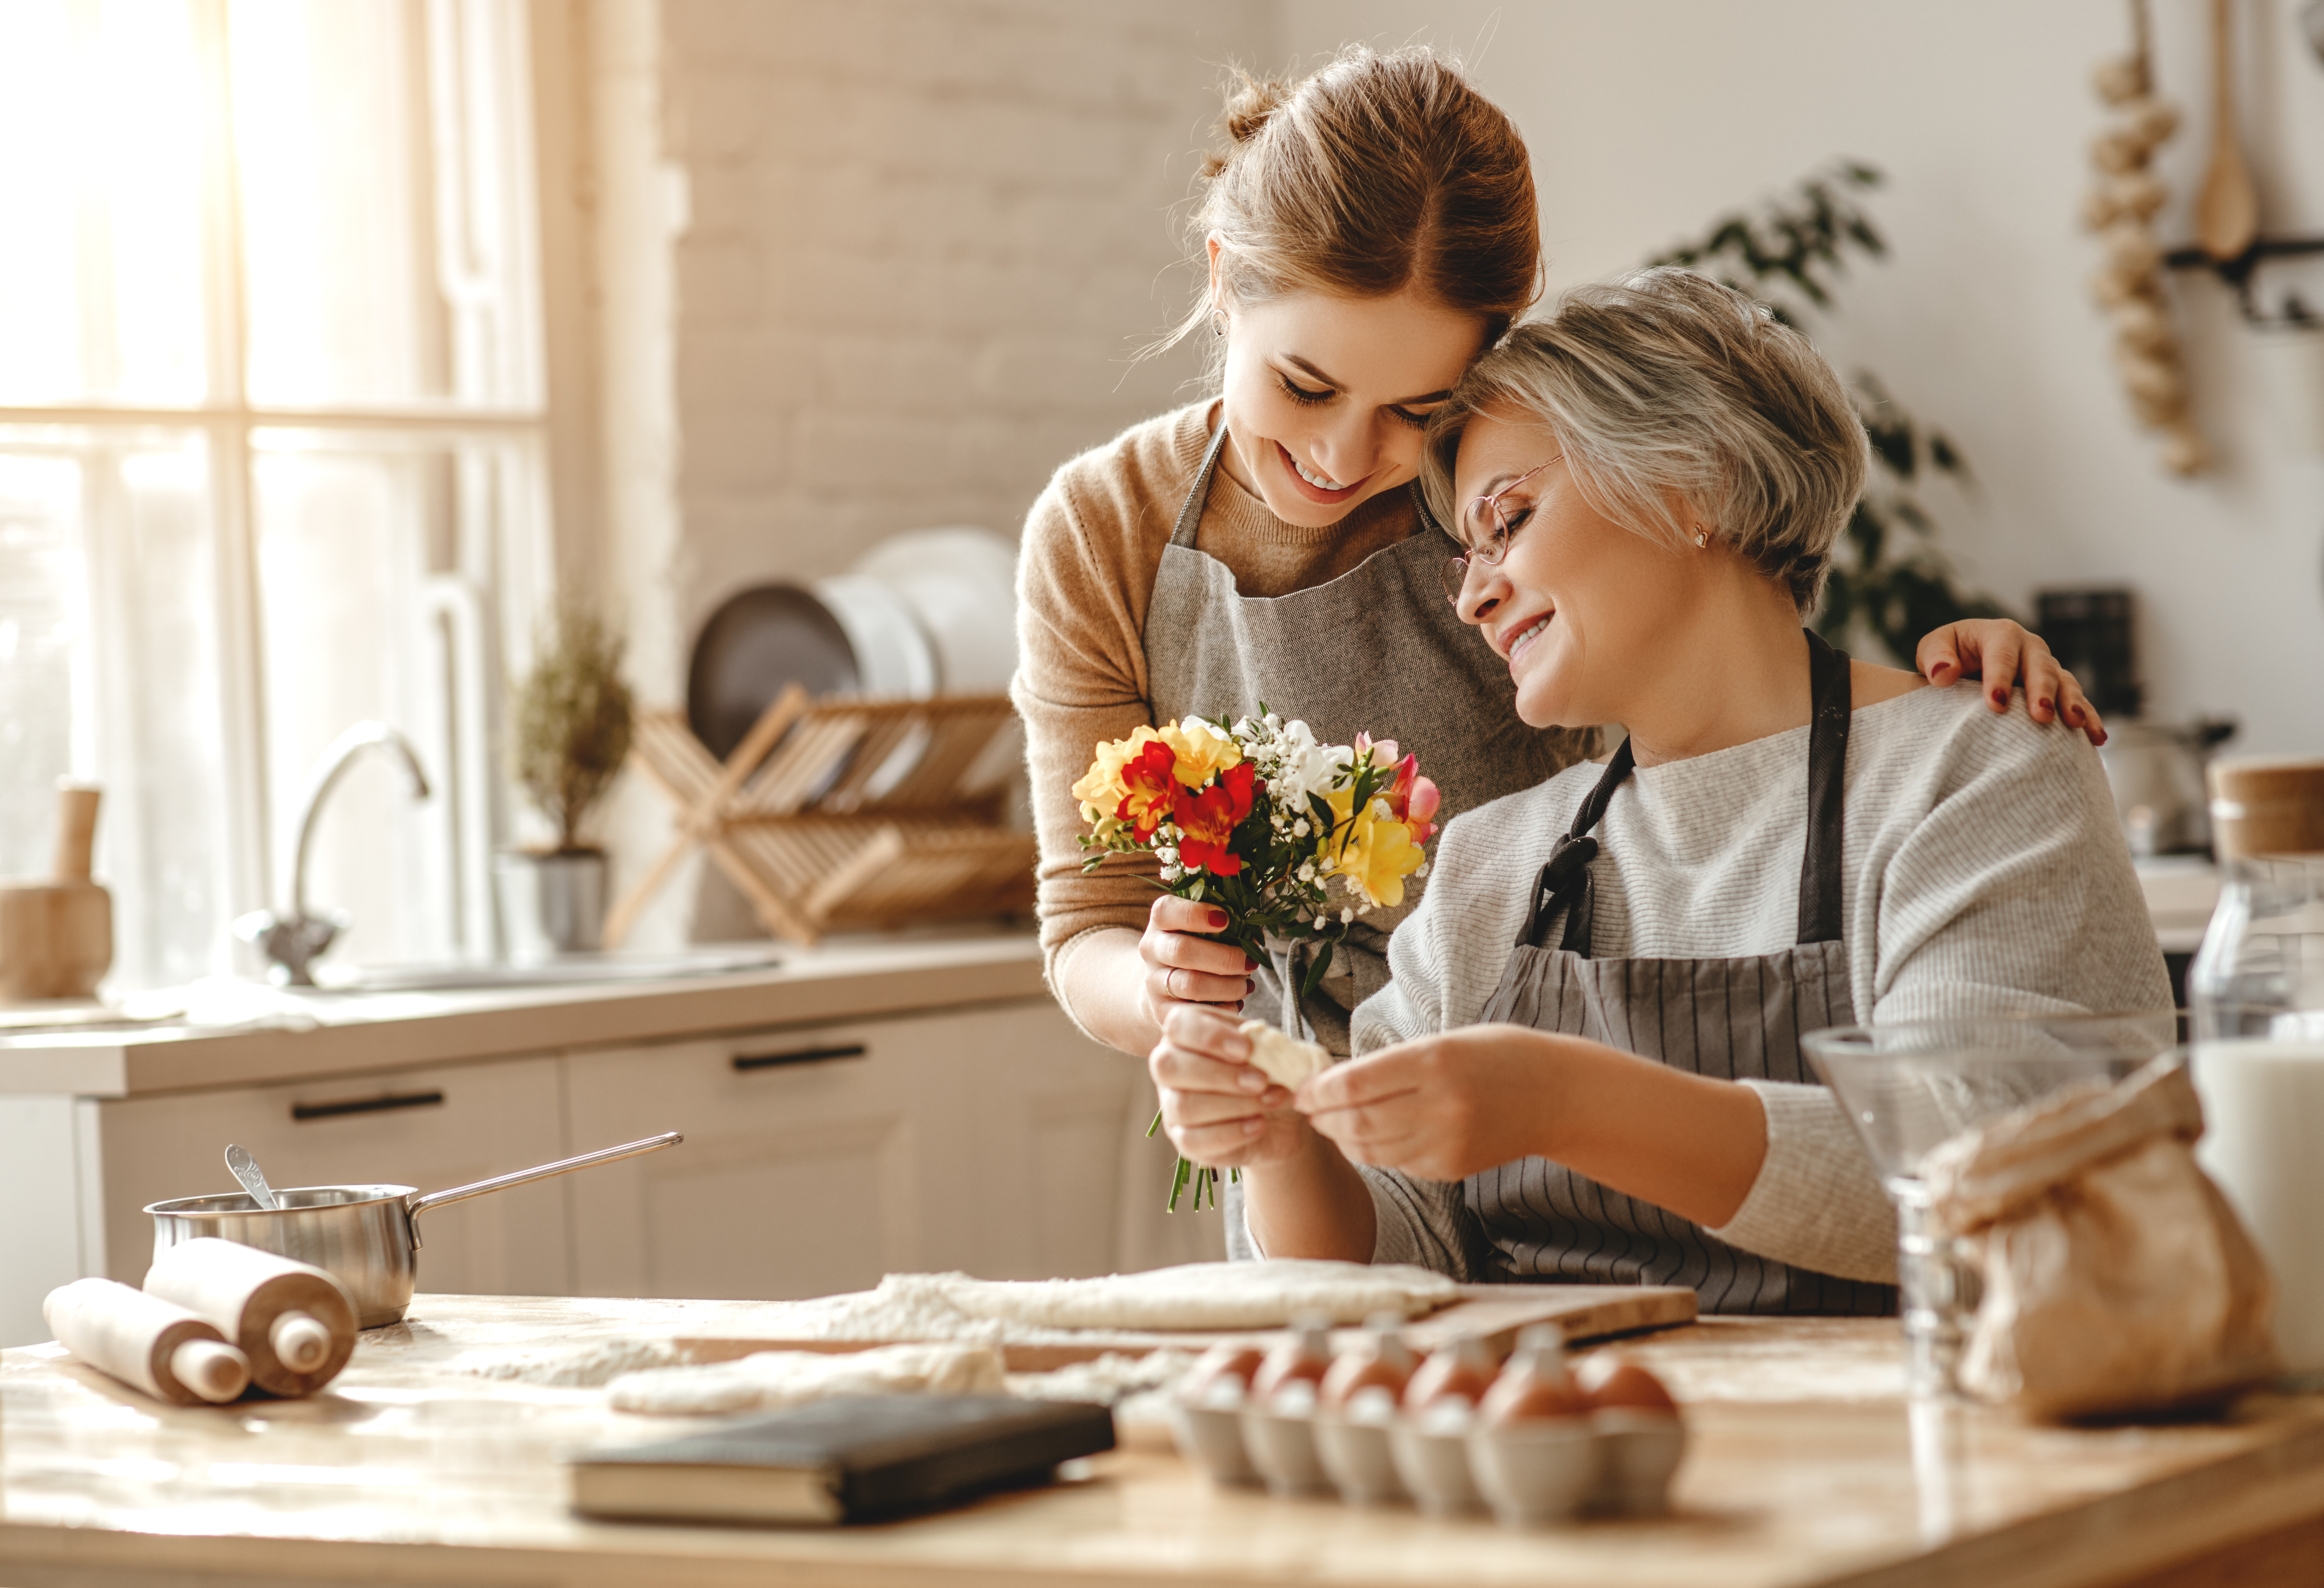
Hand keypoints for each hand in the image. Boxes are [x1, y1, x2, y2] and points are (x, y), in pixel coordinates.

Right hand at [1137, 895, 1254, 1028]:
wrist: (1163, 983)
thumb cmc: (1195, 945)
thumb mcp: (1200, 927)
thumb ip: (1223, 922)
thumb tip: (1254, 931)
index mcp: (1160, 921)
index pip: (1167, 911)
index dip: (1195, 913)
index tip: (1225, 919)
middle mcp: (1152, 950)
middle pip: (1182, 951)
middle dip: (1224, 958)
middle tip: (1250, 962)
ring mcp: (1154, 982)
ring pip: (1191, 984)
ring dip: (1228, 986)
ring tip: (1246, 985)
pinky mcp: (1162, 1010)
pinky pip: (1195, 1012)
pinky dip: (1223, 1008)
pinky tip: (1235, 1002)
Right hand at [1149, 1005, 1308, 1168]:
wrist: (1282, 1115)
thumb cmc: (1270, 1071)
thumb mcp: (1271, 1049)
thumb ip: (1260, 1040)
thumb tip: (1256, 1041)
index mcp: (1186, 1034)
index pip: (1177, 1026)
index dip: (1209, 1036)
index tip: (1247, 1048)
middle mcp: (1170, 1068)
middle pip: (1168, 1067)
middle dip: (1219, 1074)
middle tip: (1261, 1080)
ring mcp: (1172, 1106)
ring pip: (1183, 1106)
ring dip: (1233, 1105)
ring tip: (1270, 1101)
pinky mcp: (1183, 1139)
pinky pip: (1193, 1140)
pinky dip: (1232, 1133)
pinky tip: (1259, 1125)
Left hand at [1293, 1024, 1551, 1182]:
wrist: (1557, 1095)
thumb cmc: (1497, 1056)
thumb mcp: (1444, 1042)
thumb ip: (1391, 1064)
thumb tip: (1334, 1082)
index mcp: (1433, 1063)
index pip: (1353, 1085)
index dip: (1317, 1091)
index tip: (1301, 1088)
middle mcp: (1438, 1107)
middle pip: (1356, 1122)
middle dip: (1323, 1117)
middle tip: (1308, 1108)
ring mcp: (1446, 1143)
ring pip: (1371, 1150)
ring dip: (1343, 1137)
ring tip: (1332, 1122)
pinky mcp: (1452, 1168)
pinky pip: (1398, 1163)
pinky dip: (1375, 1151)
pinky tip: (1371, 1135)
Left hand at [1916, 620, 2106, 746]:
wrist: (1965, 664)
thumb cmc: (1947, 656)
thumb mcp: (1933, 649)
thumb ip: (1935, 658)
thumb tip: (1944, 674)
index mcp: (2000, 634)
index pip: (2002, 653)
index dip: (2000, 676)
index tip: (1995, 704)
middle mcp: (2030, 648)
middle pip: (2040, 667)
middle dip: (2042, 691)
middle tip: (2041, 717)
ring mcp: (2047, 668)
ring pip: (2065, 683)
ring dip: (2072, 703)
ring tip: (2075, 724)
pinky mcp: (2058, 690)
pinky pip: (2078, 702)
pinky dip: (2089, 718)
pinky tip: (2097, 738)